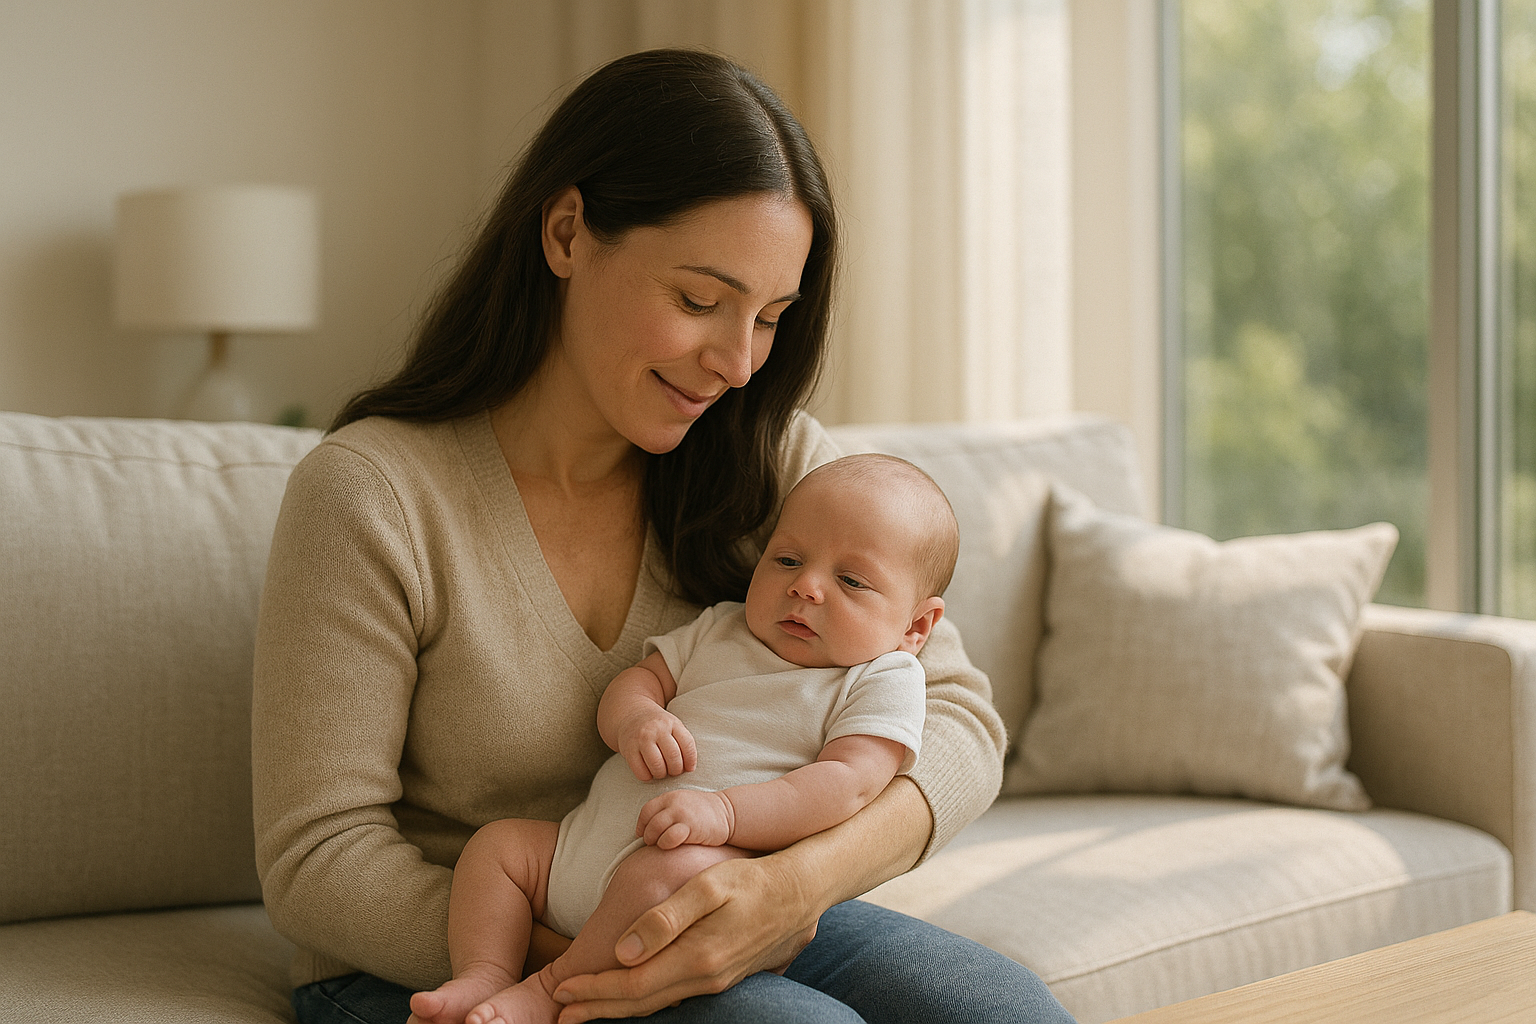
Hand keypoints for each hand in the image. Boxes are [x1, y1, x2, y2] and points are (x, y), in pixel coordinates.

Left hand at [550, 854, 818, 1022]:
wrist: (803, 892)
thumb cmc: (752, 879)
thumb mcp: (708, 888)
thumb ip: (664, 919)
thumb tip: (624, 952)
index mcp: (696, 957)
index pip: (631, 985)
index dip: (594, 991)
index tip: (561, 991)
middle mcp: (705, 979)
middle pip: (640, 1003)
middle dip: (597, 1009)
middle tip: (560, 1013)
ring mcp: (716, 982)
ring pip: (658, 1004)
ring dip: (619, 1008)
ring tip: (587, 1008)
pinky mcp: (724, 977)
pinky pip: (675, 996)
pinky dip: (646, 1000)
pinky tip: (634, 996)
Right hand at [616, 709, 696, 780]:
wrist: (631, 713)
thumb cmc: (658, 726)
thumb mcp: (673, 726)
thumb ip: (683, 742)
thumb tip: (689, 769)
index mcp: (671, 723)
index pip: (687, 744)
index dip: (691, 761)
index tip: (689, 768)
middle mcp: (656, 729)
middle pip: (673, 757)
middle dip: (676, 770)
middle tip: (674, 771)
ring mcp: (641, 739)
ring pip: (657, 766)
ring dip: (662, 774)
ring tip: (661, 772)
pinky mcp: (628, 749)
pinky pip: (641, 772)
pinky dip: (647, 777)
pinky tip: (648, 772)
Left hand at [637, 789, 733, 847]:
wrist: (728, 813)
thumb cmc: (704, 813)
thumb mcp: (683, 803)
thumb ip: (667, 810)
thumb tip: (648, 826)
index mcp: (670, 796)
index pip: (647, 810)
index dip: (642, 824)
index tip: (643, 834)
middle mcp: (674, 803)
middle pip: (650, 822)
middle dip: (648, 835)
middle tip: (653, 843)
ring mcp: (682, 814)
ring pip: (656, 829)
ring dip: (655, 841)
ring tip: (662, 845)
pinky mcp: (691, 827)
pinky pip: (669, 838)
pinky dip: (666, 844)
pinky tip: (673, 846)